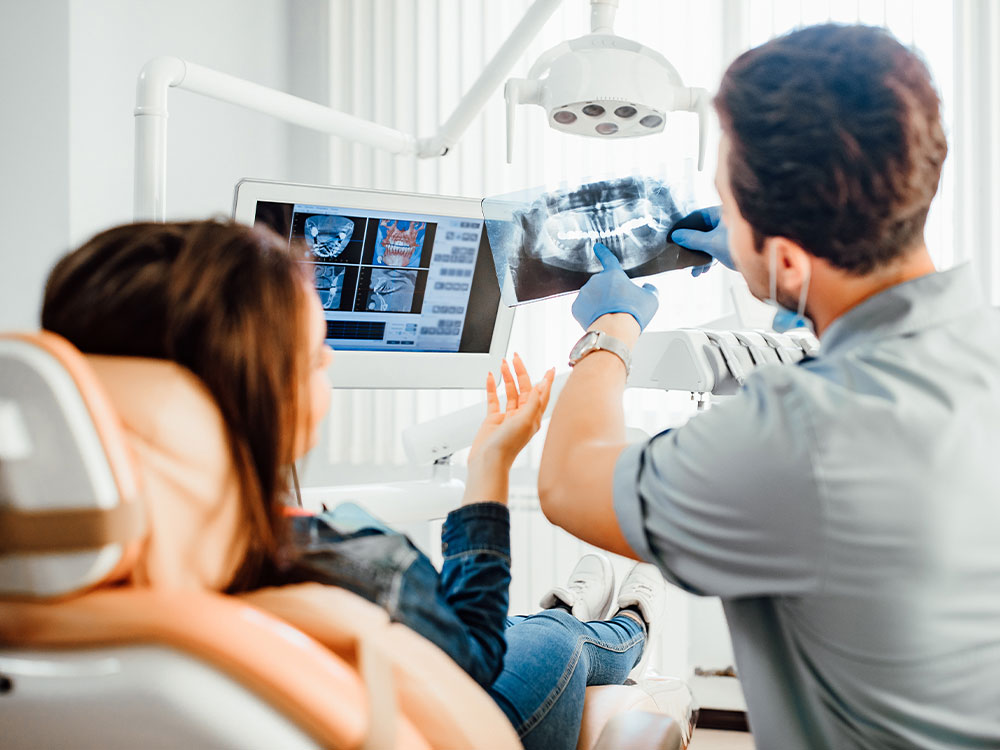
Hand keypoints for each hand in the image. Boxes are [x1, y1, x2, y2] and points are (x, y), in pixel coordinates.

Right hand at [465, 355, 554, 504]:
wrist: (488, 462)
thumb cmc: (507, 446)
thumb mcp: (525, 421)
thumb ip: (533, 402)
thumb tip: (541, 385)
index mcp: (533, 417)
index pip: (542, 394)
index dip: (546, 380)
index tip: (549, 368)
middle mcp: (522, 416)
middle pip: (524, 388)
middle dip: (521, 372)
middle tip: (516, 358)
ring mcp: (508, 417)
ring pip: (510, 392)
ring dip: (507, 378)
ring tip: (503, 364)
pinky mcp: (493, 420)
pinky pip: (494, 400)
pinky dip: (492, 388)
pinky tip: (491, 378)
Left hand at [571, 243, 658, 330]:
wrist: (615, 331)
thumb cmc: (633, 313)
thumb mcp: (651, 299)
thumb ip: (650, 289)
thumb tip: (648, 287)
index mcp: (613, 274)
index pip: (608, 259)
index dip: (603, 252)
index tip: (597, 247)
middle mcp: (595, 280)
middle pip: (602, 285)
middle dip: (608, 294)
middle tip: (619, 308)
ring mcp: (583, 293)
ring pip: (592, 297)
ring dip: (599, 304)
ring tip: (610, 317)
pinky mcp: (576, 307)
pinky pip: (583, 309)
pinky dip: (590, 314)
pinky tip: (599, 320)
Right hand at [669, 206, 734, 275]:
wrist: (766, 262)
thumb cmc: (741, 245)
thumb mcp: (712, 243)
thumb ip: (693, 239)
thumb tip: (676, 236)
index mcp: (721, 212)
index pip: (697, 216)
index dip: (684, 227)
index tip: (673, 237)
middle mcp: (726, 220)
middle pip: (702, 231)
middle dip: (692, 247)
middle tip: (682, 257)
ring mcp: (730, 232)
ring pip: (709, 242)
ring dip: (700, 257)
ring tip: (694, 271)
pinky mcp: (734, 244)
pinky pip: (717, 249)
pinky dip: (710, 258)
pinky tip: (704, 270)